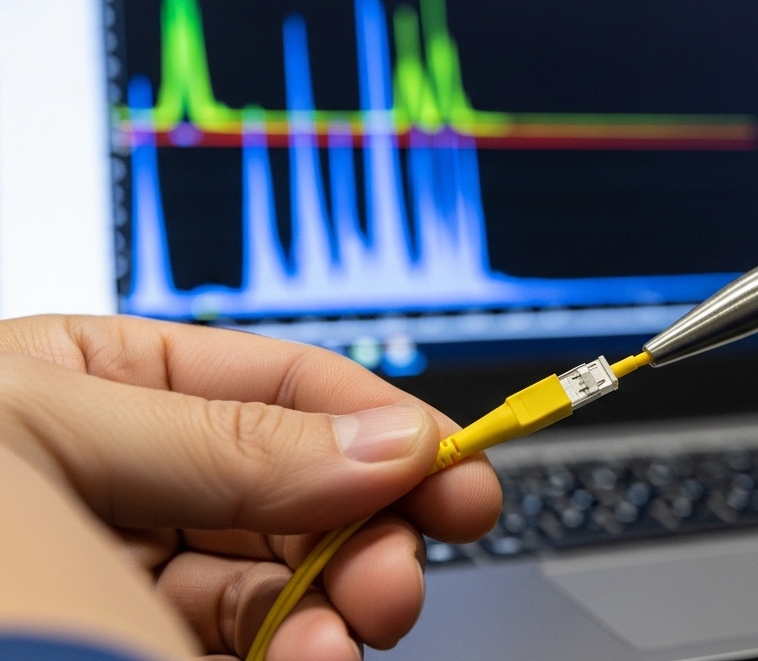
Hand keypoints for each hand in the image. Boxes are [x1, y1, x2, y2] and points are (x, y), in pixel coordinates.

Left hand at [0, 315, 500, 658]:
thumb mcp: (52, 465)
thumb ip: (233, 438)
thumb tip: (387, 434)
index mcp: (54, 396)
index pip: (254, 376)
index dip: (366, 411)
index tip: (453, 455)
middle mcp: (98, 488)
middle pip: (293, 478)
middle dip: (373, 510)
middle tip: (426, 540)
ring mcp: (128, 586)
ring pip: (294, 570)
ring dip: (353, 590)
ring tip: (367, 618)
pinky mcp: (153, 660)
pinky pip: (271, 645)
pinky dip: (315, 653)